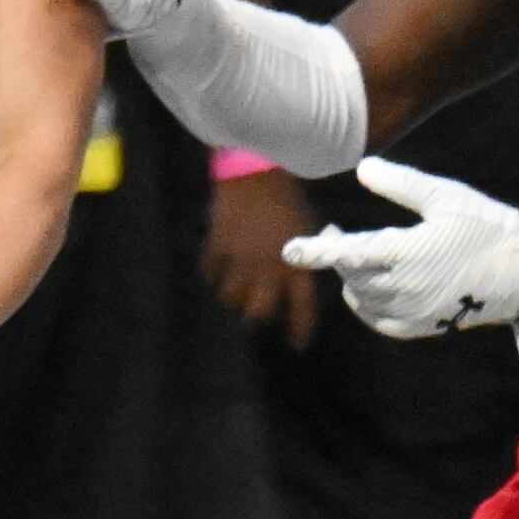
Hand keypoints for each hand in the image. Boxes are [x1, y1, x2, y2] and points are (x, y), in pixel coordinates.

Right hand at [204, 169, 321, 348]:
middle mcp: (266, 270)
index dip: (299, 328)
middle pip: (258, 311)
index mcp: (295, 265)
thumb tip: (306, 267)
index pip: (301, 306)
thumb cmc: (289, 198)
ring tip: (234, 297)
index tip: (296, 344)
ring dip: (234, 299)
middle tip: (256, 318)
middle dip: (258, 319)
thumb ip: (306, 252)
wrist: (255, 174)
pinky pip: (210, 272)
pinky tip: (215, 275)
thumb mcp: (308, 227)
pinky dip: (212, 276)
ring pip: (230, 297)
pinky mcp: (216, 248)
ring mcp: (238, 261)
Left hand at [284, 156, 518, 340]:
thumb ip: (400, 184)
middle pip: (350, 274)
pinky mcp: (422, 326)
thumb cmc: (487, 228)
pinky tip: (368, 287)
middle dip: (336, 254)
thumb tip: (361, 167)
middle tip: (334, 235)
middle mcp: (403, 287)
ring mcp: (412, 310)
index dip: (316, 251)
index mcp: (405, 253)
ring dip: (351, 277)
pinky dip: (366, 304)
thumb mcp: (446, 197)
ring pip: (361, 296)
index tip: (289, 249)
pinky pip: (377, 320)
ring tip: (357, 255)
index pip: (348, 253)